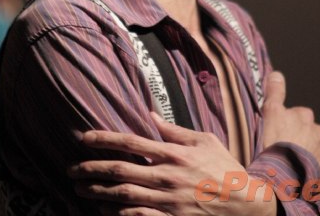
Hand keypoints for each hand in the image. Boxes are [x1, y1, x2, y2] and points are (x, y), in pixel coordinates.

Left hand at [69, 113, 274, 215]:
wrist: (247, 205)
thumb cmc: (225, 168)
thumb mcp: (204, 140)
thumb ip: (175, 130)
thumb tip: (150, 114)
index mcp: (174, 153)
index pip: (131, 142)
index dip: (104, 139)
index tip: (84, 138)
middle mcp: (167, 176)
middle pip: (120, 170)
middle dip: (92, 169)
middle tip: (72, 170)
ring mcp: (168, 202)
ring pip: (124, 196)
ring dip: (98, 193)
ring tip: (81, 189)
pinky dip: (120, 215)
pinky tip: (106, 211)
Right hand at [262, 71, 319, 177]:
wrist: (285, 177)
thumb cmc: (276, 143)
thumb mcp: (270, 112)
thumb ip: (275, 92)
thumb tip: (277, 73)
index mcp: (306, 116)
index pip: (298, 115)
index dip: (286, 123)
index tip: (277, 133)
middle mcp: (319, 133)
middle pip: (309, 133)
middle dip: (300, 139)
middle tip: (284, 150)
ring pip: (316, 152)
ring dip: (308, 156)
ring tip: (292, 166)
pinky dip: (316, 173)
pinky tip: (303, 177)